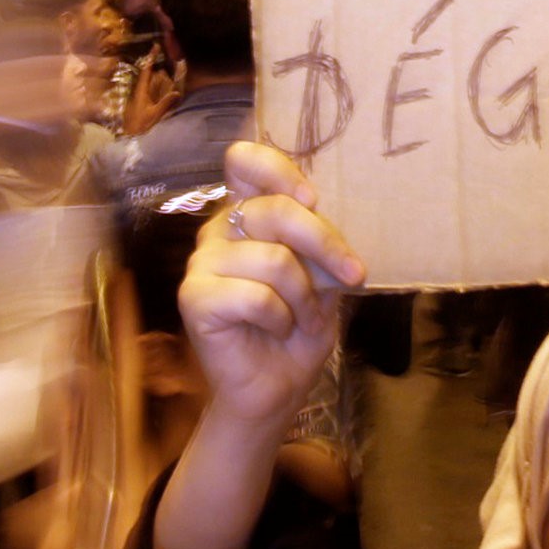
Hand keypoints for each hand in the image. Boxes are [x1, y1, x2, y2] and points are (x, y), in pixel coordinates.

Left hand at [122, 57, 180, 135]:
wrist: (129, 136)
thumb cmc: (140, 125)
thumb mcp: (154, 114)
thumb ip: (165, 103)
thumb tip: (177, 92)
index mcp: (141, 91)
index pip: (146, 71)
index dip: (151, 58)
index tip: (155, 46)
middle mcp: (139, 90)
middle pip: (146, 72)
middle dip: (153, 61)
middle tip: (160, 50)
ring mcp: (139, 96)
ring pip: (146, 79)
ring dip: (153, 70)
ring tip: (162, 61)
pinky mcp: (140, 101)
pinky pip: (147, 86)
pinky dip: (153, 79)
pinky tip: (158, 80)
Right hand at [178, 141, 363, 435]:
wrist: (276, 387)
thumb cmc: (298, 328)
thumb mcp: (322, 276)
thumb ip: (317, 241)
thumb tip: (320, 216)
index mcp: (247, 214)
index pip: (244, 161)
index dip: (278, 169)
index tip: (312, 199)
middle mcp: (220, 230)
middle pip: (276, 210)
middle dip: (325, 245)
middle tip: (354, 275)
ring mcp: (201, 263)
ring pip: (274, 259)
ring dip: (305, 297)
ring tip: (305, 319)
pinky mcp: (194, 298)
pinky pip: (254, 295)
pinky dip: (281, 317)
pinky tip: (277, 330)